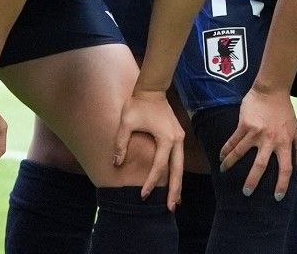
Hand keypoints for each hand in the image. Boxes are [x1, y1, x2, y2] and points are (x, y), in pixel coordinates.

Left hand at [113, 87, 184, 208]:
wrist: (151, 88)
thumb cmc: (137, 104)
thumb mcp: (126, 122)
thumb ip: (121, 143)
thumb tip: (116, 163)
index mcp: (166, 138)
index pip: (159, 166)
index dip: (151, 182)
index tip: (143, 195)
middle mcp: (176, 140)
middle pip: (177, 170)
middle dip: (175, 190)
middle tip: (171, 208)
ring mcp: (179, 138)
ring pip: (180, 166)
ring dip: (178, 183)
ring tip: (176, 201)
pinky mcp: (177, 136)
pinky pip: (178, 158)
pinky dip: (176, 172)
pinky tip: (174, 181)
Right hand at [219, 87, 296, 201]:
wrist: (272, 90)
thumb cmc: (285, 111)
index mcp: (285, 143)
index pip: (286, 168)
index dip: (282, 184)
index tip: (277, 196)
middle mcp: (270, 140)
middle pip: (260, 165)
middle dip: (252, 181)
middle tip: (247, 192)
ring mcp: (255, 132)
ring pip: (240, 152)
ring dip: (231, 164)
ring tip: (224, 172)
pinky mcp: (244, 124)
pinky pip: (233, 140)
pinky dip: (226, 149)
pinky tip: (221, 156)